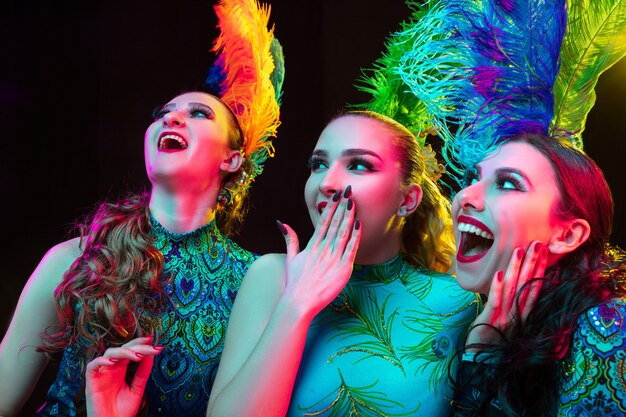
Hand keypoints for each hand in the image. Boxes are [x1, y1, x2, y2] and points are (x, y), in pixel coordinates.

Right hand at [85, 336, 162, 416]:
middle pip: (123, 350)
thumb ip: (142, 373)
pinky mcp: (91, 381)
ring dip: (124, 352)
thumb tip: (151, 356)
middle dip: (137, 346)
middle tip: (151, 347)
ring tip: (138, 355)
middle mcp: (111, 369)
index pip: (130, 351)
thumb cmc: (122, 411)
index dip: (140, 344)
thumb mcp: (137, 389)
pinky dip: (101, 361)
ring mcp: (101, 374)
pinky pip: (92, 366)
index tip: (153, 340)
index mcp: (121, 370)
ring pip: (109, 353)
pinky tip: (113, 362)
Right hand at [277, 186, 360, 317]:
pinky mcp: (343, 269)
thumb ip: (290, 239)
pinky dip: (355, 237)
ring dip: (349, 217)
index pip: (323, 221)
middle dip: (342, 206)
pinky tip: (359, 225)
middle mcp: (323, 249)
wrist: (299, 302)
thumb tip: (282, 223)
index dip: (331, 207)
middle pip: (335, 223)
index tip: (336, 196)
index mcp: (312, 245)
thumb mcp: (291, 258)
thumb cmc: (295, 282)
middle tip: (348, 192)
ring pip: (343, 233)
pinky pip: (351, 249)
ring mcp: (333, 258)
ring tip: (354, 203)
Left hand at [467, 241, 548, 347]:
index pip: (533, 288)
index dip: (539, 270)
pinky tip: (498, 273)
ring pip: (512, 289)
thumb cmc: (491, 341)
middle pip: (526, 285)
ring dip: (515, 269)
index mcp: (521, 314)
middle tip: (536, 244)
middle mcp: (516, 315)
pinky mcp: (490, 321)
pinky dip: (496, 287)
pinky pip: (495, 302)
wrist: (481, 363)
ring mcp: (504, 318)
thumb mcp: (504, 322)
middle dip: (532, 264)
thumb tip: (509, 285)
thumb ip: (510, 306)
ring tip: (518, 251)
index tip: (543, 253)